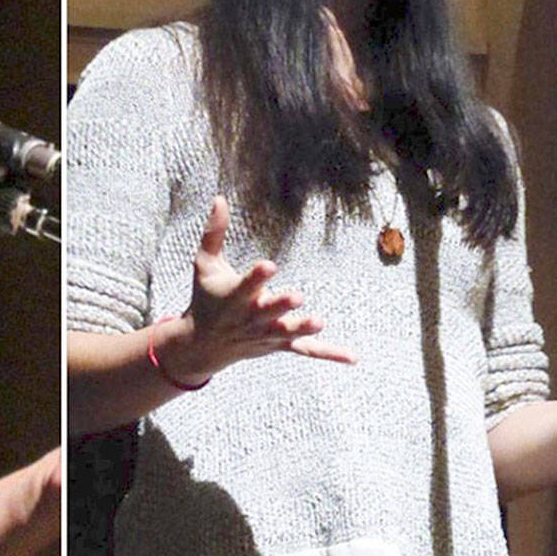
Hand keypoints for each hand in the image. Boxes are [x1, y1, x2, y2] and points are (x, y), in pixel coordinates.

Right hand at [175, 195, 355, 382]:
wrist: (203, 344)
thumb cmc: (205, 297)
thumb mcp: (205, 265)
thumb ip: (214, 233)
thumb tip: (219, 198)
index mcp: (234, 296)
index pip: (247, 285)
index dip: (257, 276)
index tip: (270, 265)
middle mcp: (250, 317)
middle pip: (268, 311)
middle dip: (281, 305)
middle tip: (297, 297)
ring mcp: (266, 334)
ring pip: (286, 333)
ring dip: (302, 328)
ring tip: (319, 322)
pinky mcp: (279, 345)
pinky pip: (306, 350)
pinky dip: (329, 353)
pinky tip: (353, 357)